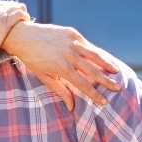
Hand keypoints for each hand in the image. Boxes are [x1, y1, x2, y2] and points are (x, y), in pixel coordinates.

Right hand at [0, 0, 29, 81]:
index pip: (2, 3)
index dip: (8, 9)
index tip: (12, 16)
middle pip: (10, 5)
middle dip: (16, 11)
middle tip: (21, 18)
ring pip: (16, 8)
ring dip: (22, 13)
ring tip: (25, 20)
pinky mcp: (3, 24)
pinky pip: (19, 15)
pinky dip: (24, 16)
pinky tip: (27, 20)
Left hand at [1, 22, 121, 109]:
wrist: (23, 36)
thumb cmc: (33, 60)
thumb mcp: (45, 78)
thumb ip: (60, 91)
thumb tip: (72, 107)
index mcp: (62, 69)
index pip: (83, 85)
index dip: (95, 94)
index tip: (104, 102)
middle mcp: (69, 55)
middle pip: (93, 71)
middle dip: (106, 81)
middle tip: (117, 88)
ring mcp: (72, 43)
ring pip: (94, 56)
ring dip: (106, 64)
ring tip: (116, 71)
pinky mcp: (72, 33)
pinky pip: (88, 45)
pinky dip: (96, 52)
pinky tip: (104, 57)